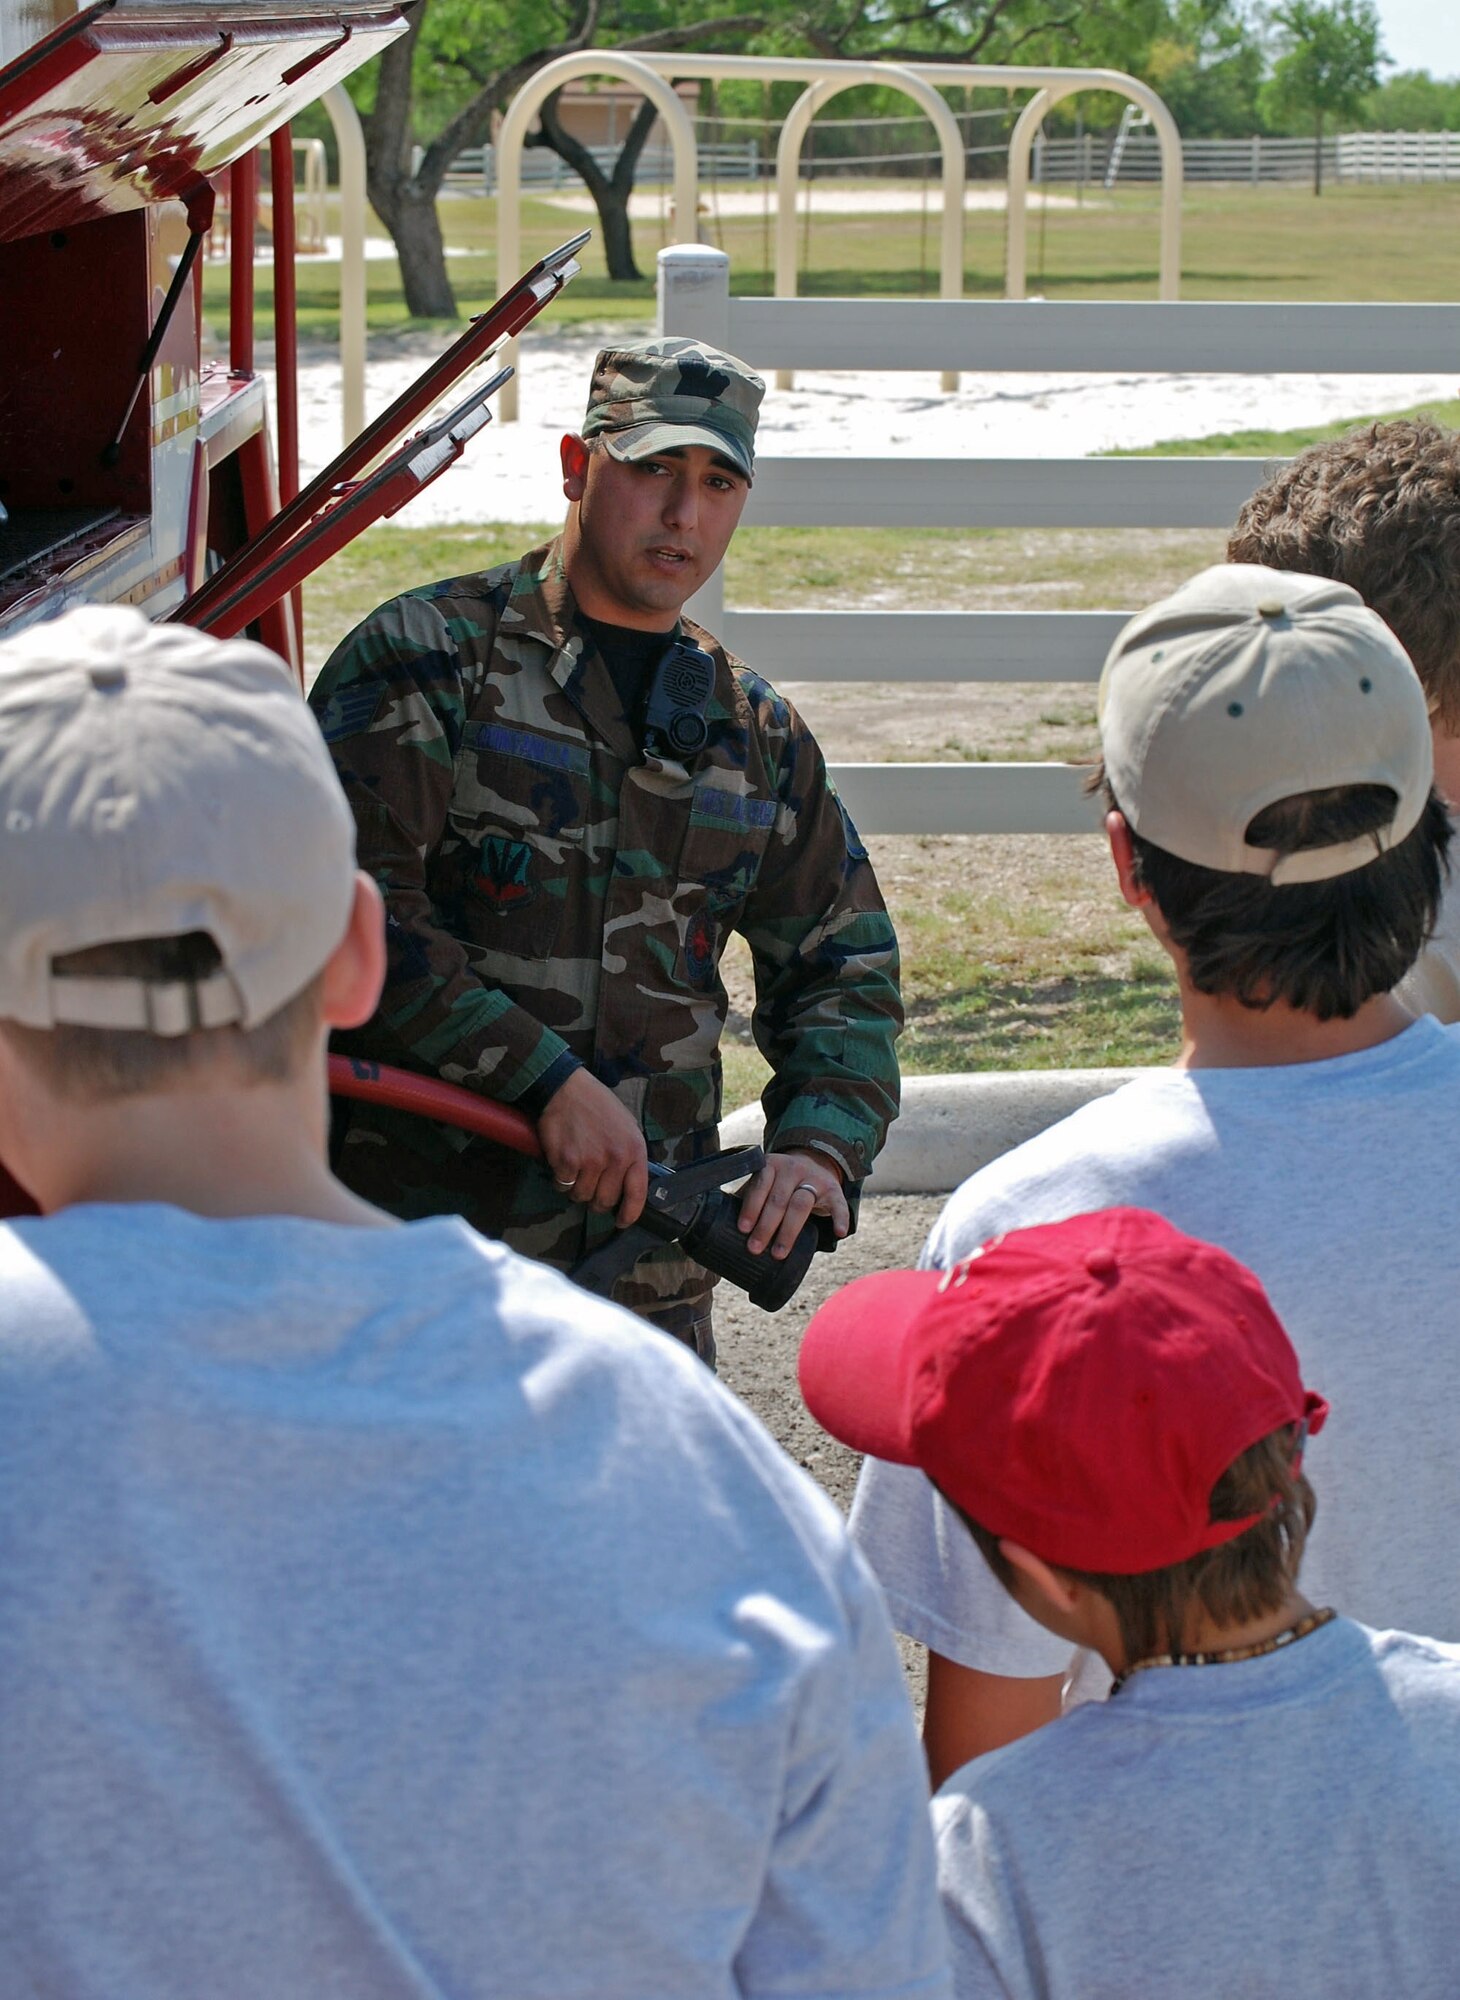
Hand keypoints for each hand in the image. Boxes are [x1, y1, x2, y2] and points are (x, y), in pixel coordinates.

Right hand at [537, 1070, 648, 1227]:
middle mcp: (616, 1158)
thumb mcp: (626, 1126)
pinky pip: (563, 1187)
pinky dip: (560, 1180)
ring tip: (575, 1169)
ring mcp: (591, 1161)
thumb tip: (628, 1185)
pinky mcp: (567, 1162)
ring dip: (576, 1189)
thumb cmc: (597, 1106)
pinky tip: (561, 1163)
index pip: (637, 1194)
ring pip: (582, 1197)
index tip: (621, 1221)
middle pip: (605, 1201)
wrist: (565, 1088)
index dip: (629, 1214)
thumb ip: (630, 1155)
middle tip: (590, 1188)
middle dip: (596, 1201)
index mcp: (635, 1150)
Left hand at [737, 1149, 848, 1259]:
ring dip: (789, 1231)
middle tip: (755, 1248)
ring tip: (778, 1253)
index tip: (742, 1228)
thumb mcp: (766, 1181)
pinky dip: (839, 1218)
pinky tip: (839, 1232)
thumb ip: (749, 1195)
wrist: (815, 1162)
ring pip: (801, 1204)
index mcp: (771, 1165)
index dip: (751, 1208)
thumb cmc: (782, 1181)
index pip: (759, 1186)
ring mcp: (814, 1178)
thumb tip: (718, 1220)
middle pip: (778, 1199)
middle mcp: (793, 1168)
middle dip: (765, 1226)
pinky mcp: (833, 1189)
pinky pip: (838, 1204)